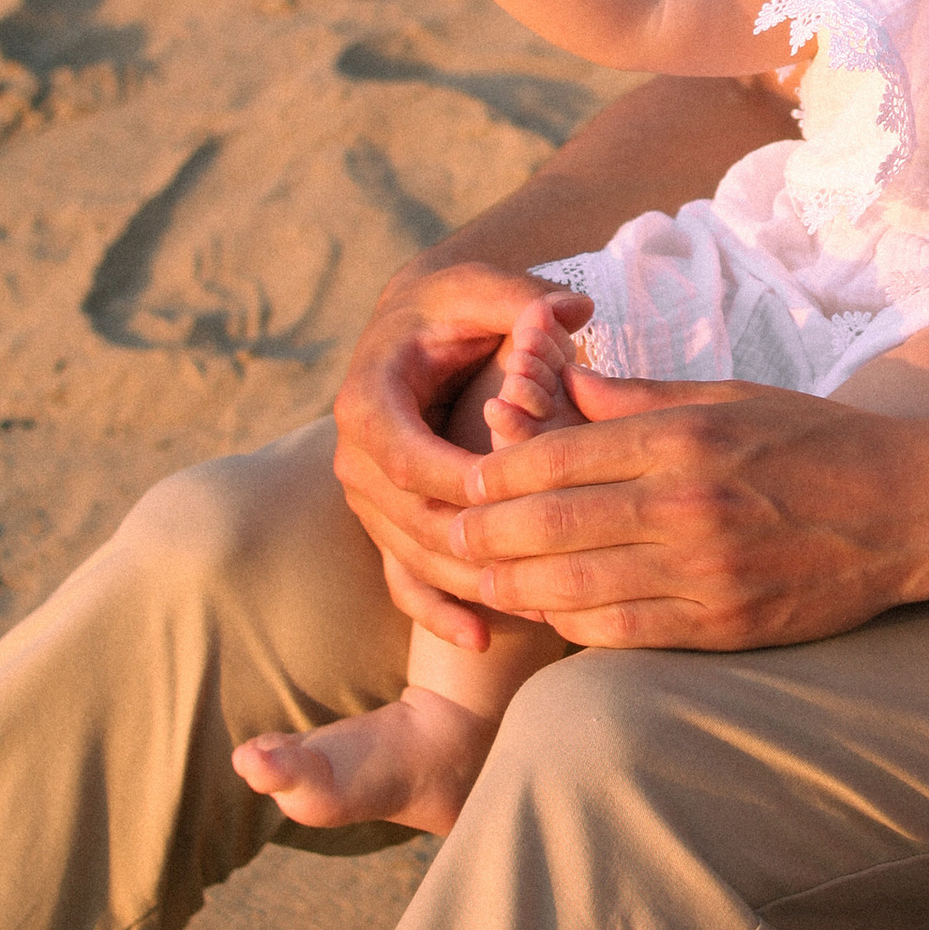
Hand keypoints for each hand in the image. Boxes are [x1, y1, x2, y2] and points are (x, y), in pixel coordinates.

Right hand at [331, 259, 592, 643]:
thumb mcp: (482, 291)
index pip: (407, 455)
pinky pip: (402, 580)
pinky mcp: (385, 526)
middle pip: (409, 519)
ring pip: (410, 557)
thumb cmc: (455, 310)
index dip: (455, 479)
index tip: (512, 496)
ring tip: (534, 607)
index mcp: (368, 400)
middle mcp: (356, 457)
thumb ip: (522, 299)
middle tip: (539, 568)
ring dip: (467, 586)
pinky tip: (483, 639)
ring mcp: (368, 499)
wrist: (416, 331)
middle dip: (472, 547)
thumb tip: (573, 309)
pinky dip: (438, 611)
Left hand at [335, 368, 928, 651]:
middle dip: (476, 536)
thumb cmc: (816, 440)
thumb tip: (558, 387)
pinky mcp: (723, 627)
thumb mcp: (729, 395)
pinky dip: (568, 625)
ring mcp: (705, 575)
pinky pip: (619, 634)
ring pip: (569, 590)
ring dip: (506, 589)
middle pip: (543, 528)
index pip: (553, 456)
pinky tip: (543, 615)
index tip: (454, 473)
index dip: (490, 470)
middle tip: (435, 537)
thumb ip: (636, 399)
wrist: (914, 509)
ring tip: (467, 582)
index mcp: (683, 438)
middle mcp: (686, 507)